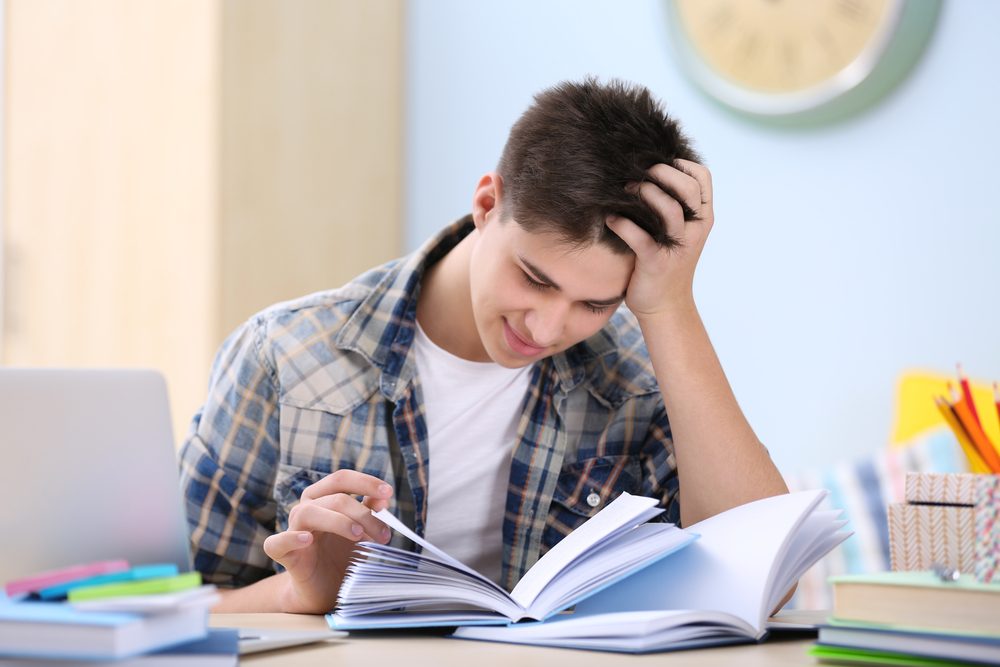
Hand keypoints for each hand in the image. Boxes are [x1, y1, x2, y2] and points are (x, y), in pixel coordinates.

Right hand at [262, 470, 393, 613]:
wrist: (324, 590)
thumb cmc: (341, 555)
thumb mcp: (361, 532)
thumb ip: (369, 512)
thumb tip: (382, 498)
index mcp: (324, 497)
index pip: (341, 479)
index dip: (365, 482)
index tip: (388, 492)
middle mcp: (306, 508)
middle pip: (334, 497)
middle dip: (362, 513)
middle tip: (383, 534)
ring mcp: (292, 529)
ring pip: (309, 512)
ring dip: (338, 522)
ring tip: (358, 536)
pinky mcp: (282, 553)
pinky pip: (277, 542)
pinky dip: (291, 538)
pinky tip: (307, 539)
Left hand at [606, 160, 713, 315]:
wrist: (664, 306)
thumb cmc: (665, 263)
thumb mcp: (678, 232)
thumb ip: (673, 205)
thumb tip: (647, 172)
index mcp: (702, 219)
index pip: (703, 178)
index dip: (681, 164)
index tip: (659, 162)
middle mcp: (695, 230)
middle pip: (688, 188)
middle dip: (662, 173)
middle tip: (639, 172)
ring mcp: (678, 246)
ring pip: (670, 210)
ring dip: (646, 194)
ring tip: (626, 189)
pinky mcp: (657, 262)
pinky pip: (640, 237)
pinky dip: (622, 224)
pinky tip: (610, 219)